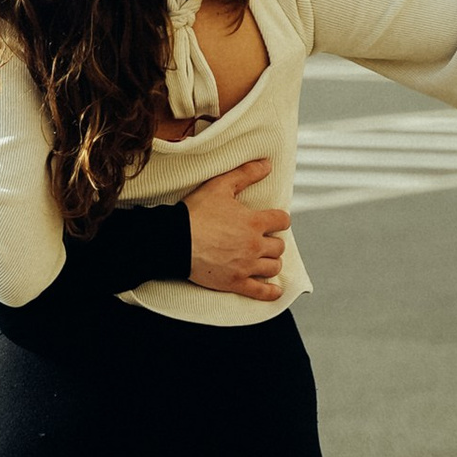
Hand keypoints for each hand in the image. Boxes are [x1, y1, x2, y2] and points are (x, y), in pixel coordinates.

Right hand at [185, 157, 288, 297]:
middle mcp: (254, 245)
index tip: (273, 220)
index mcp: (254, 222)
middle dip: (273, 242)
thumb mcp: (220, 186)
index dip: (279, 219)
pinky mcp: (236, 282)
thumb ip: (245, 174)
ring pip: (273, 267)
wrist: (174, 240)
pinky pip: (261, 292)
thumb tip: (267, 165)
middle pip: (279, 246)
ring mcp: (246, 266)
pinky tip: (274, 290)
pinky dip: (271, 292)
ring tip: (263, 259)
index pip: (282, 220)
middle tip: (262, 240)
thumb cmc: (195, 213)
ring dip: (271, 262)